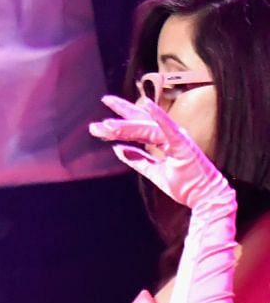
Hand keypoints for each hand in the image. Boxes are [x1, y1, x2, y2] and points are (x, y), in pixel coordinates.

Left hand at [89, 94, 232, 211]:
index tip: (99, 122)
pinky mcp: (183, 144)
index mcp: (163, 140)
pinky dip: (159, 115)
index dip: (120, 121)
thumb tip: (118, 149)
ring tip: (107, 125)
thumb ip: (137, 159)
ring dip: (127, 125)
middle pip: (140, 123)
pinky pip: (168, 128)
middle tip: (98, 118)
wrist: (204, 197)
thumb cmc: (185, 185)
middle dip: (118, 120)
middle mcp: (170, 135)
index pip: (139, 127)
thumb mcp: (153, 171)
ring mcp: (177, 138)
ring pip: (146, 128)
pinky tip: (147, 105)